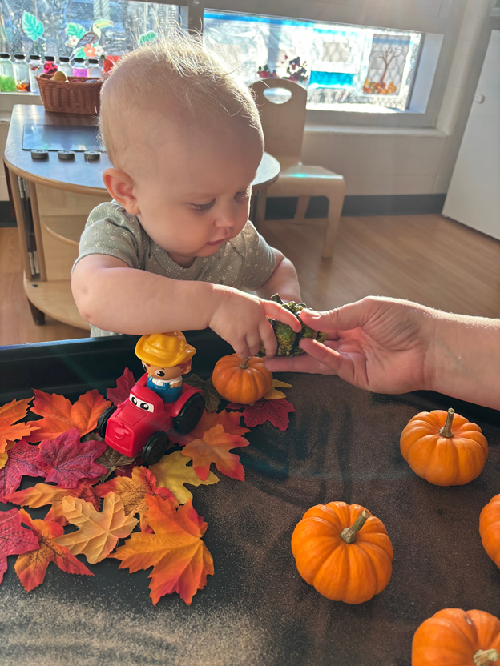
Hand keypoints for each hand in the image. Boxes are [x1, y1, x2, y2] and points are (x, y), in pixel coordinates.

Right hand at [208, 289, 301, 359]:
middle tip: (270, 353)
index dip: (290, 320)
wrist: (212, 302)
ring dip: (252, 350)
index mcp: (261, 307)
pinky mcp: (237, 337)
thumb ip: (256, 312)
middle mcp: (257, 319)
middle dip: (271, 349)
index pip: (280, 312)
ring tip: (248, 350)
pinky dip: (243, 354)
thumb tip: (260, 326)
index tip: (298, 327)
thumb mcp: (247, 300)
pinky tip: (241, 353)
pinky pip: (243, 351)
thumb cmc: (226, 300)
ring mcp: (248, 329)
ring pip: (255, 347)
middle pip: (269, 339)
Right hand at [265, 297, 436, 394]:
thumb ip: (337, 315)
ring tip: (270, 358)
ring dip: (295, 358)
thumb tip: (308, 318)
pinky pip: (331, 365)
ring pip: (317, 359)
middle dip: (291, 344)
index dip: (302, 322)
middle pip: (314, 343)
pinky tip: (303, 348)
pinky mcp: (356, 376)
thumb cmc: (406, 321)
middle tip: (267, 343)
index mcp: (354, 322)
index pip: (322, 322)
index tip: (280, 320)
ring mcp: (352, 360)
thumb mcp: (368, 308)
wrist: (430, 347)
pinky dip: (317, 356)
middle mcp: (349, 341)